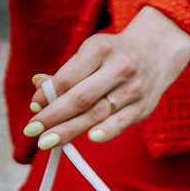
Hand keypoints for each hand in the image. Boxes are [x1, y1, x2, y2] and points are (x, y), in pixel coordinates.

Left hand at [23, 7, 189, 154]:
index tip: (34, 109)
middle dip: (53, 117)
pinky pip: (121, 122)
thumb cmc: (115, 54)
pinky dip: (106, 132)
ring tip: (48, 141)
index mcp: (100, 49)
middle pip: (80, 98)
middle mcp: (119, 68)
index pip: (67, 78)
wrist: (157, 51)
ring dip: (70, 130)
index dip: (47, 96)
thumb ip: (66, 72)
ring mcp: (133, 89)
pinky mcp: (143, 107)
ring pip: (97, 114)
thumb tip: (38, 88)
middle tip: (32, 132)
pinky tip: (90, 138)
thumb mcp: (90, 52)